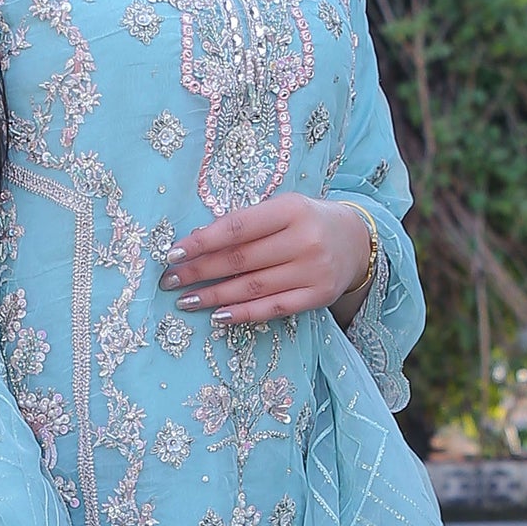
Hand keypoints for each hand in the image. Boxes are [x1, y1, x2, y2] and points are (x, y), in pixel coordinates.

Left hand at [160, 196, 375, 324]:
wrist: (356, 240)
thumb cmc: (307, 221)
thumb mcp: (282, 208)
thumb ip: (247, 223)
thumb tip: (196, 241)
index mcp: (291, 209)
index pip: (237, 228)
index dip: (202, 242)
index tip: (172, 253)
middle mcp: (304, 240)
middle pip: (240, 259)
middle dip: (199, 271)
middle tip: (169, 280)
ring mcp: (313, 270)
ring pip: (252, 287)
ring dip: (213, 296)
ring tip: (186, 300)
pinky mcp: (318, 296)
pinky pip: (273, 308)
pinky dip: (243, 314)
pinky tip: (218, 316)